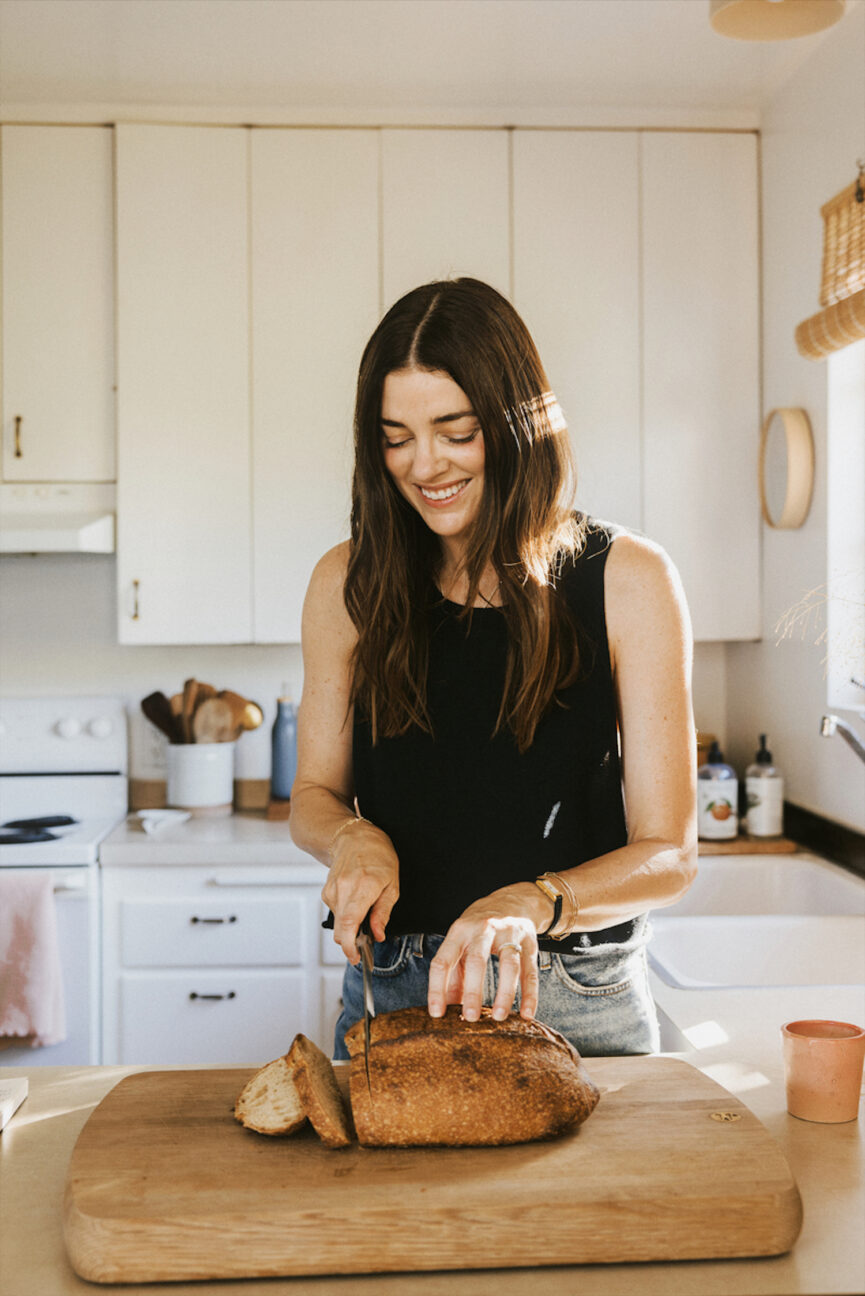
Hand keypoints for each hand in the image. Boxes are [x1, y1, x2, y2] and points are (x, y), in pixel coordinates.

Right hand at [321, 819, 398, 962]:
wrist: (355, 837)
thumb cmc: (378, 857)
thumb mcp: (392, 884)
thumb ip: (383, 912)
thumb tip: (377, 935)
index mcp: (363, 887)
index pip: (349, 924)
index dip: (350, 946)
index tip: (356, 957)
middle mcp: (343, 889)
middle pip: (340, 929)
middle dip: (351, 943)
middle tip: (365, 944)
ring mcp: (332, 890)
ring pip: (338, 922)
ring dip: (350, 927)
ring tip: (365, 913)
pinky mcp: (326, 891)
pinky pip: (336, 912)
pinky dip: (346, 916)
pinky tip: (355, 903)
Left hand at [427, 882, 553, 1022]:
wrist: (512, 900)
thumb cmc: (478, 929)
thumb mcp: (461, 943)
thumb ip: (454, 975)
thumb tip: (448, 1010)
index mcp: (459, 931)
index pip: (443, 960)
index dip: (437, 988)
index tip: (437, 1014)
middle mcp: (483, 929)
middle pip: (477, 960)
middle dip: (473, 991)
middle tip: (470, 1018)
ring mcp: (509, 933)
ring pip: (509, 965)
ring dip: (504, 993)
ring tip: (498, 1017)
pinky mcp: (530, 941)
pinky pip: (530, 971)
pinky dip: (530, 994)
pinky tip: (526, 1014)